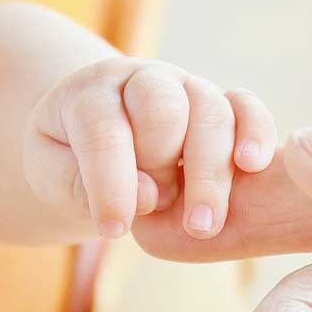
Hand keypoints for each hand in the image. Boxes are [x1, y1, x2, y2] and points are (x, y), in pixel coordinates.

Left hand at [23, 57, 275, 238]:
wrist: (96, 140)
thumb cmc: (72, 163)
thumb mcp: (56, 177)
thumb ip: (86, 187)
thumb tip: (148, 196)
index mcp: (91, 95)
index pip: (102, 131)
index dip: (109, 183)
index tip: (114, 230)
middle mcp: (143, 81)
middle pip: (163, 110)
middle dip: (163, 167)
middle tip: (146, 215)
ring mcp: (187, 88)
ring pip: (210, 112)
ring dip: (210, 172)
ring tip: (203, 224)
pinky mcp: (222, 103)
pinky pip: (246, 105)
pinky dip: (255, 131)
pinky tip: (251, 165)